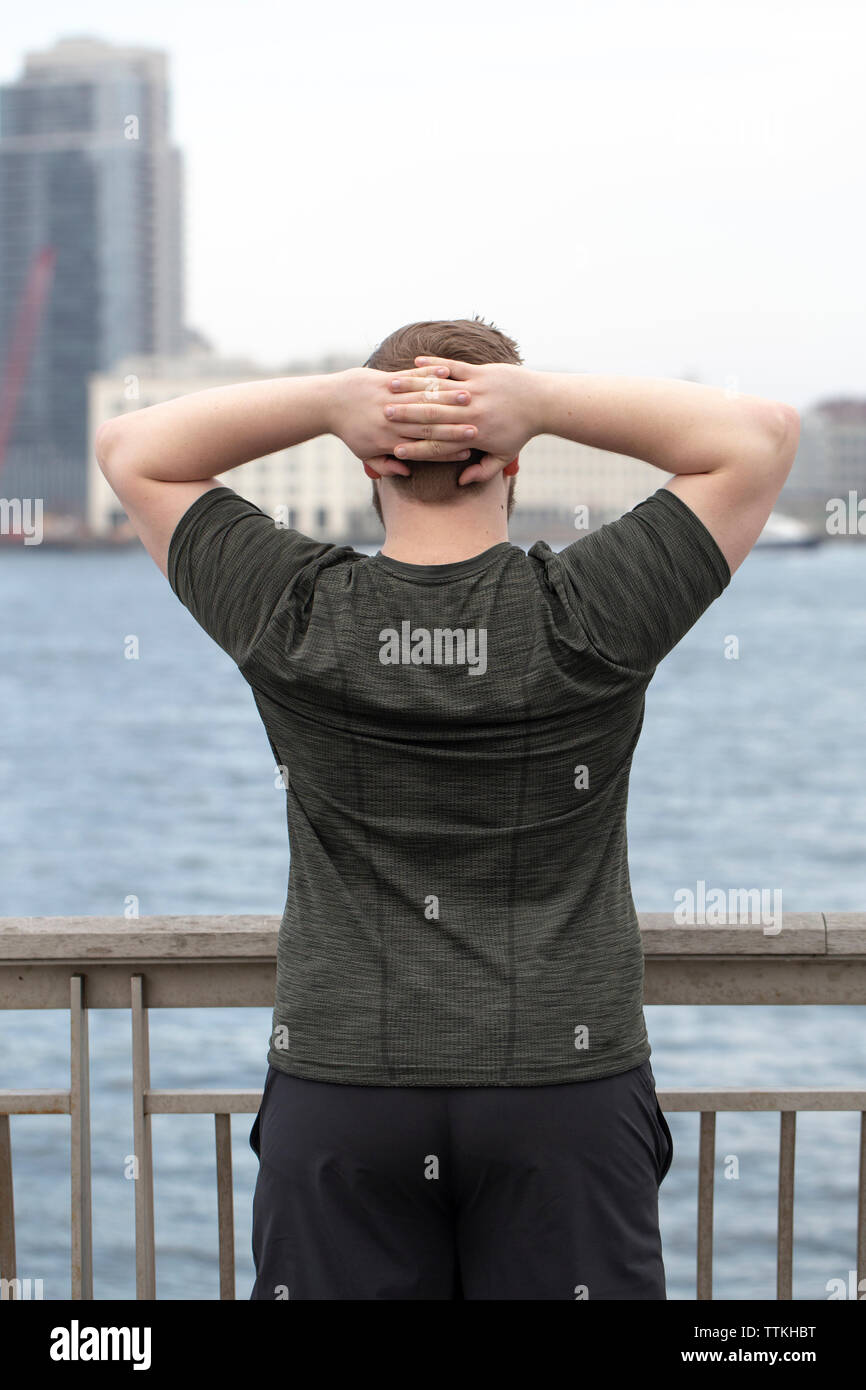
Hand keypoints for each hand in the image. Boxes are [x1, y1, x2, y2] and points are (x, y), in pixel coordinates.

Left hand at [327, 366, 478, 477]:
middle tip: (479, 425)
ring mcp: (389, 399)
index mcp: (389, 441)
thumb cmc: (349, 430)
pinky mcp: (385, 380)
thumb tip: (406, 472)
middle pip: (429, 425)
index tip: (469, 447)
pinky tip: (447, 373)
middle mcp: (392, 421)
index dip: (449, 448)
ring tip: (470, 396)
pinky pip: (411, 377)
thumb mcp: (365, 454)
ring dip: (447, 398)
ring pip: (423, 400)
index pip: (426, 446)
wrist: (330, 402)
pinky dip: (429, 374)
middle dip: (455, 425)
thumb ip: (386, 466)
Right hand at [383, 356, 544, 482]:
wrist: (541, 402)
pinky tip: (416, 361)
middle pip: (432, 415)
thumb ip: (482, 472)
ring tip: (391, 387)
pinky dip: (433, 364)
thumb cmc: (520, 432)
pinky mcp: (481, 372)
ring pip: (438, 389)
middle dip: (405, 415)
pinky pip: (452, 366)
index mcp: (474, 434)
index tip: (394, 448)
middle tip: (382, 414)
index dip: (415, 447)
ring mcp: (476, 389)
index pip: (438, 443)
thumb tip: (462, 481)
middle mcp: (472, 412)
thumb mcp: (503, 456)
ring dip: (413, 388)